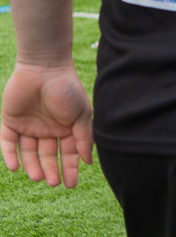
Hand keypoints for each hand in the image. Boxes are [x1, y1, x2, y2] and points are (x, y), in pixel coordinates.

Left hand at [1, 64, 93, 187]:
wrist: (44, 68)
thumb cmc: (67, 89)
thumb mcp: (81, 115)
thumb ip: (84, 138)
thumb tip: (89, 161)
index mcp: (65, 128)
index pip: (67, 153)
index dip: (69, 168)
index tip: (70, 184)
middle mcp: (46, 129)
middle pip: (47, 156)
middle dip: (50, 170)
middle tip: (53, 183)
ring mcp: (28, 126)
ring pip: (28, 153)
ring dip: (32, 166)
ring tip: (38, 177)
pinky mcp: (10, 122)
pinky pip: (8, 143)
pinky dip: (10, 156)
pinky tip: (15, 168)